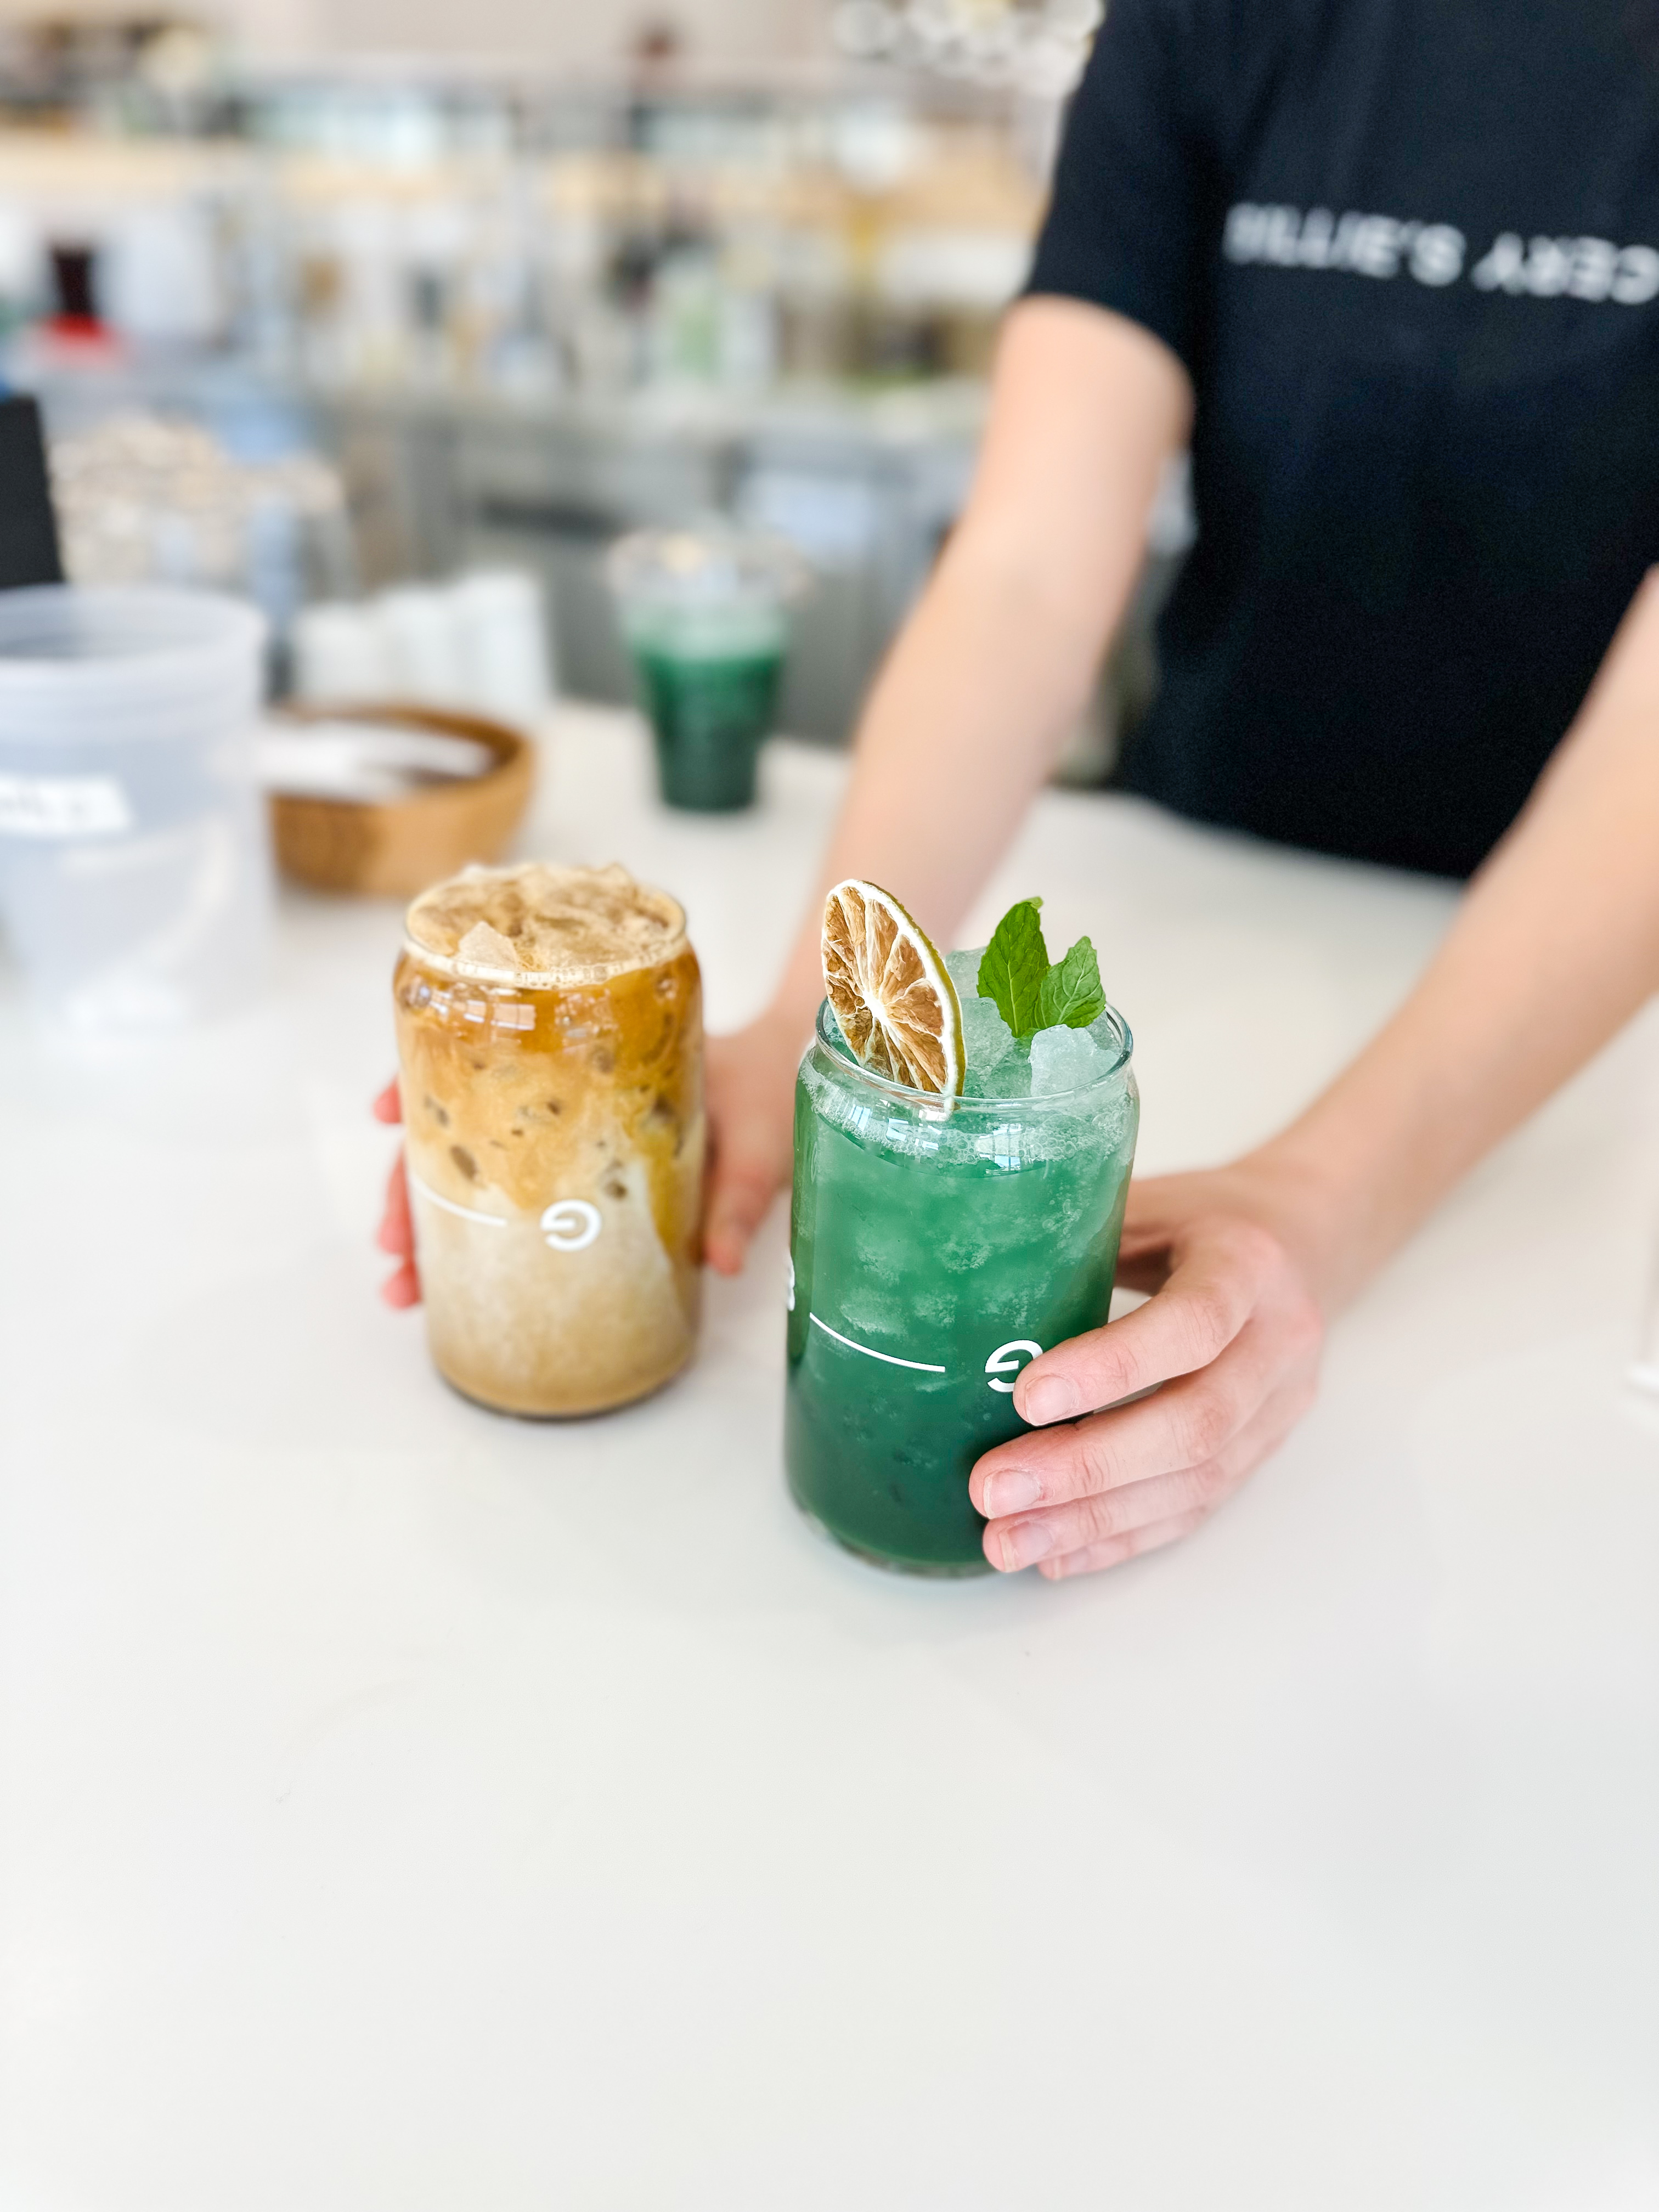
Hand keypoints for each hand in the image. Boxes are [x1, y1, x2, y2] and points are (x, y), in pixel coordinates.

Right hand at [371, 1006, 802, 1301]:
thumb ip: (739, 1198)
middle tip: (391, 1245)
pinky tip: (443, 1271)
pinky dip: (471, 1227)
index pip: (488, 1057)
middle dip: (409, 1183)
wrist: (789, 1073)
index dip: (425, 1081)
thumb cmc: (768, 1088)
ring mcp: (565, 1132)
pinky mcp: (581, 1169)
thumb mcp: (758, 1139)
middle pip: (459, 1124)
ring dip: (428, 1217)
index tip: (384, 1110)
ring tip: (405, 1281)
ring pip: (472, 1164)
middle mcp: (563, 1091)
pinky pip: (514, 1193)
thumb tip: (723, 1263)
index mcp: (591, 1059)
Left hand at [969, 1161, 1326, 1579]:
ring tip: (1007, 1541)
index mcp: (1248, 1263)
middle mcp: (1279, 1341)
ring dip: (1095, 1520)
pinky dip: (1124, 1537)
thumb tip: (955, 1282)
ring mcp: (1280, 1405)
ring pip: (1196, 1481)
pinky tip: (1058, 1555)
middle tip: (992, 1491)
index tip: (1026, 1398)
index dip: (1112, 1367)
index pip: (1194, 1323)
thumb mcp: (1149, 1200)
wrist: (1308, 1238)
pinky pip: (1198, 1508)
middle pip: (1195, 1424)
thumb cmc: (1201, 1216)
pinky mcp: (1265, 1449)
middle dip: (1087, 1467)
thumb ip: (1079, 1240)